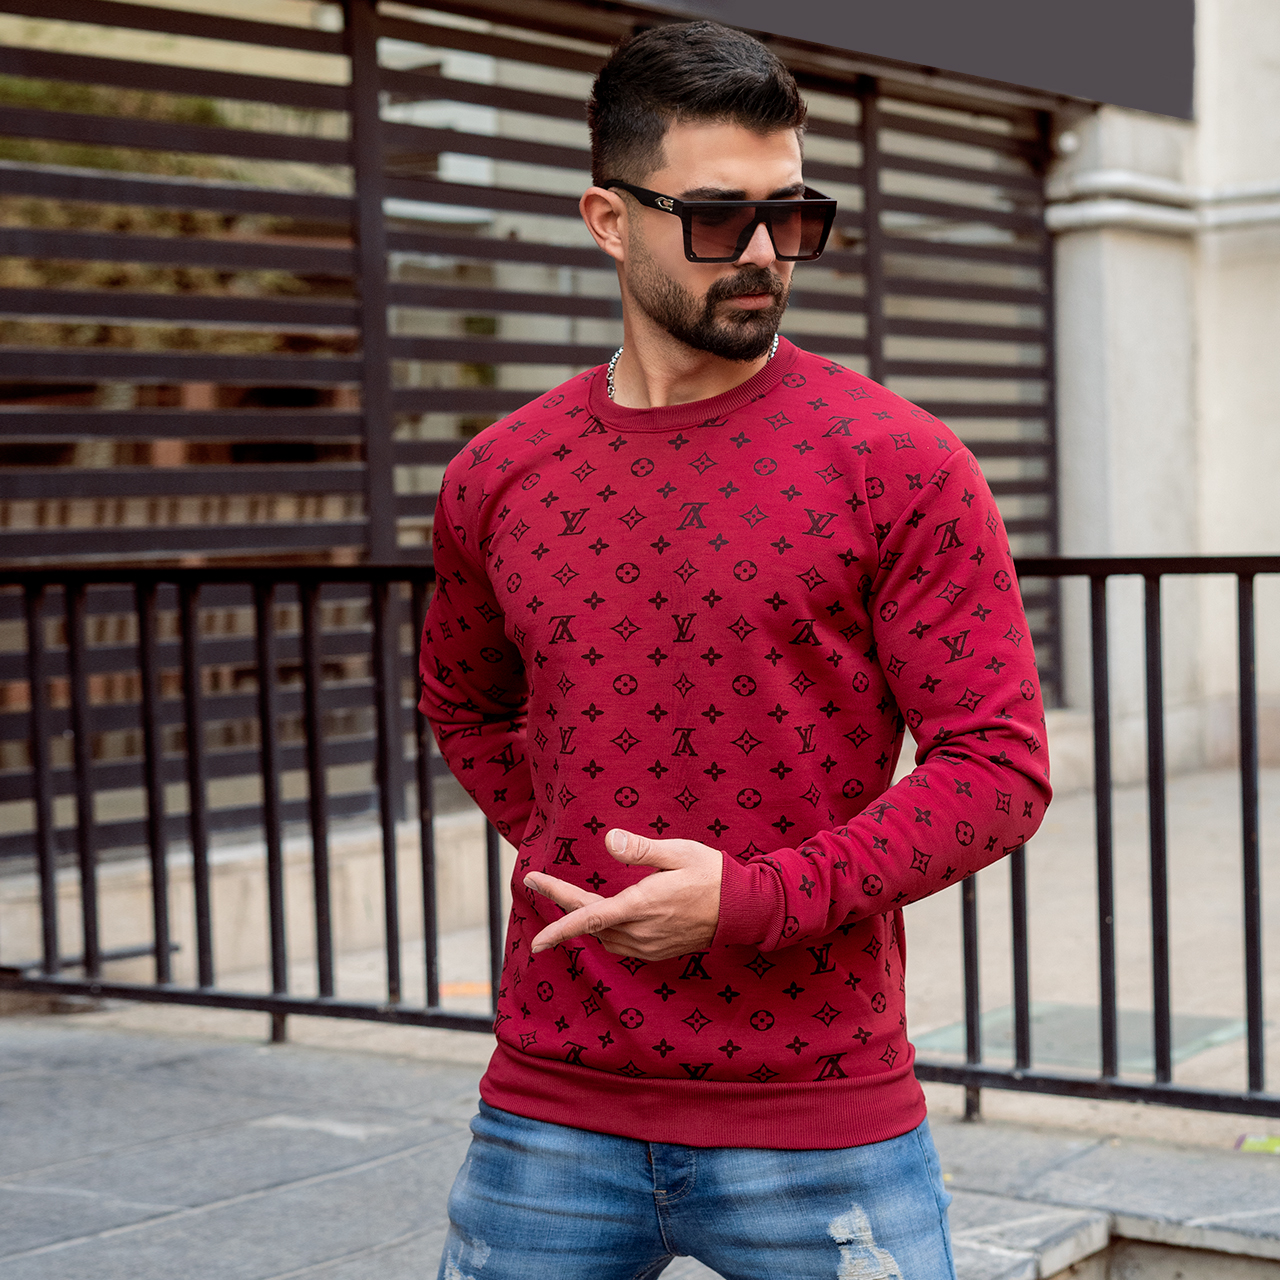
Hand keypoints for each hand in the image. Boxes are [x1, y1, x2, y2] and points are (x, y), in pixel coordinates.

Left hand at [525, 828, 722, 961]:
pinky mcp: (655, 952)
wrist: (743, 909)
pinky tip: (602, 915)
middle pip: (589, 923)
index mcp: (643, 905)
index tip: (535, 938)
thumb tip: (609, 840)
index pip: (590, 918)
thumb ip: (642, 849)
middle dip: (561, 905)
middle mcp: (642, 931)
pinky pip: (619, 944)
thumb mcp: (680, 852)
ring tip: (568, 895)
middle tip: (536, 882)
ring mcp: (649, 945)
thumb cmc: (712, 874)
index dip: (558, 927)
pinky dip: (604, 930)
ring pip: (602, 936)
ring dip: (584, 918)